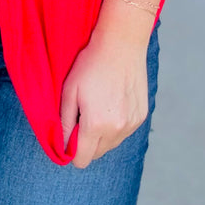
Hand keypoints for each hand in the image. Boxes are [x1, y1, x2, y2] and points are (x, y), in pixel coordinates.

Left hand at [59, 29, 148, 168]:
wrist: (121, 44)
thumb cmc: (91, 64)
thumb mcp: (69, 91)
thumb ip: (64, 123)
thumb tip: (63, 146)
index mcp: (95, 125)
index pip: (82, 160)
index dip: (72, 151)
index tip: (70, 133)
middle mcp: (116, 129)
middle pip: (97, 154)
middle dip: (87, 142)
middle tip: (84, 116)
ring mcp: (131, 124)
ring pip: (111, 144)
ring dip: (103, 134)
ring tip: (99, 106)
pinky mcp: (141, 116)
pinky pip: (124, 132)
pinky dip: (117, 124)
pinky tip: (113, 102)